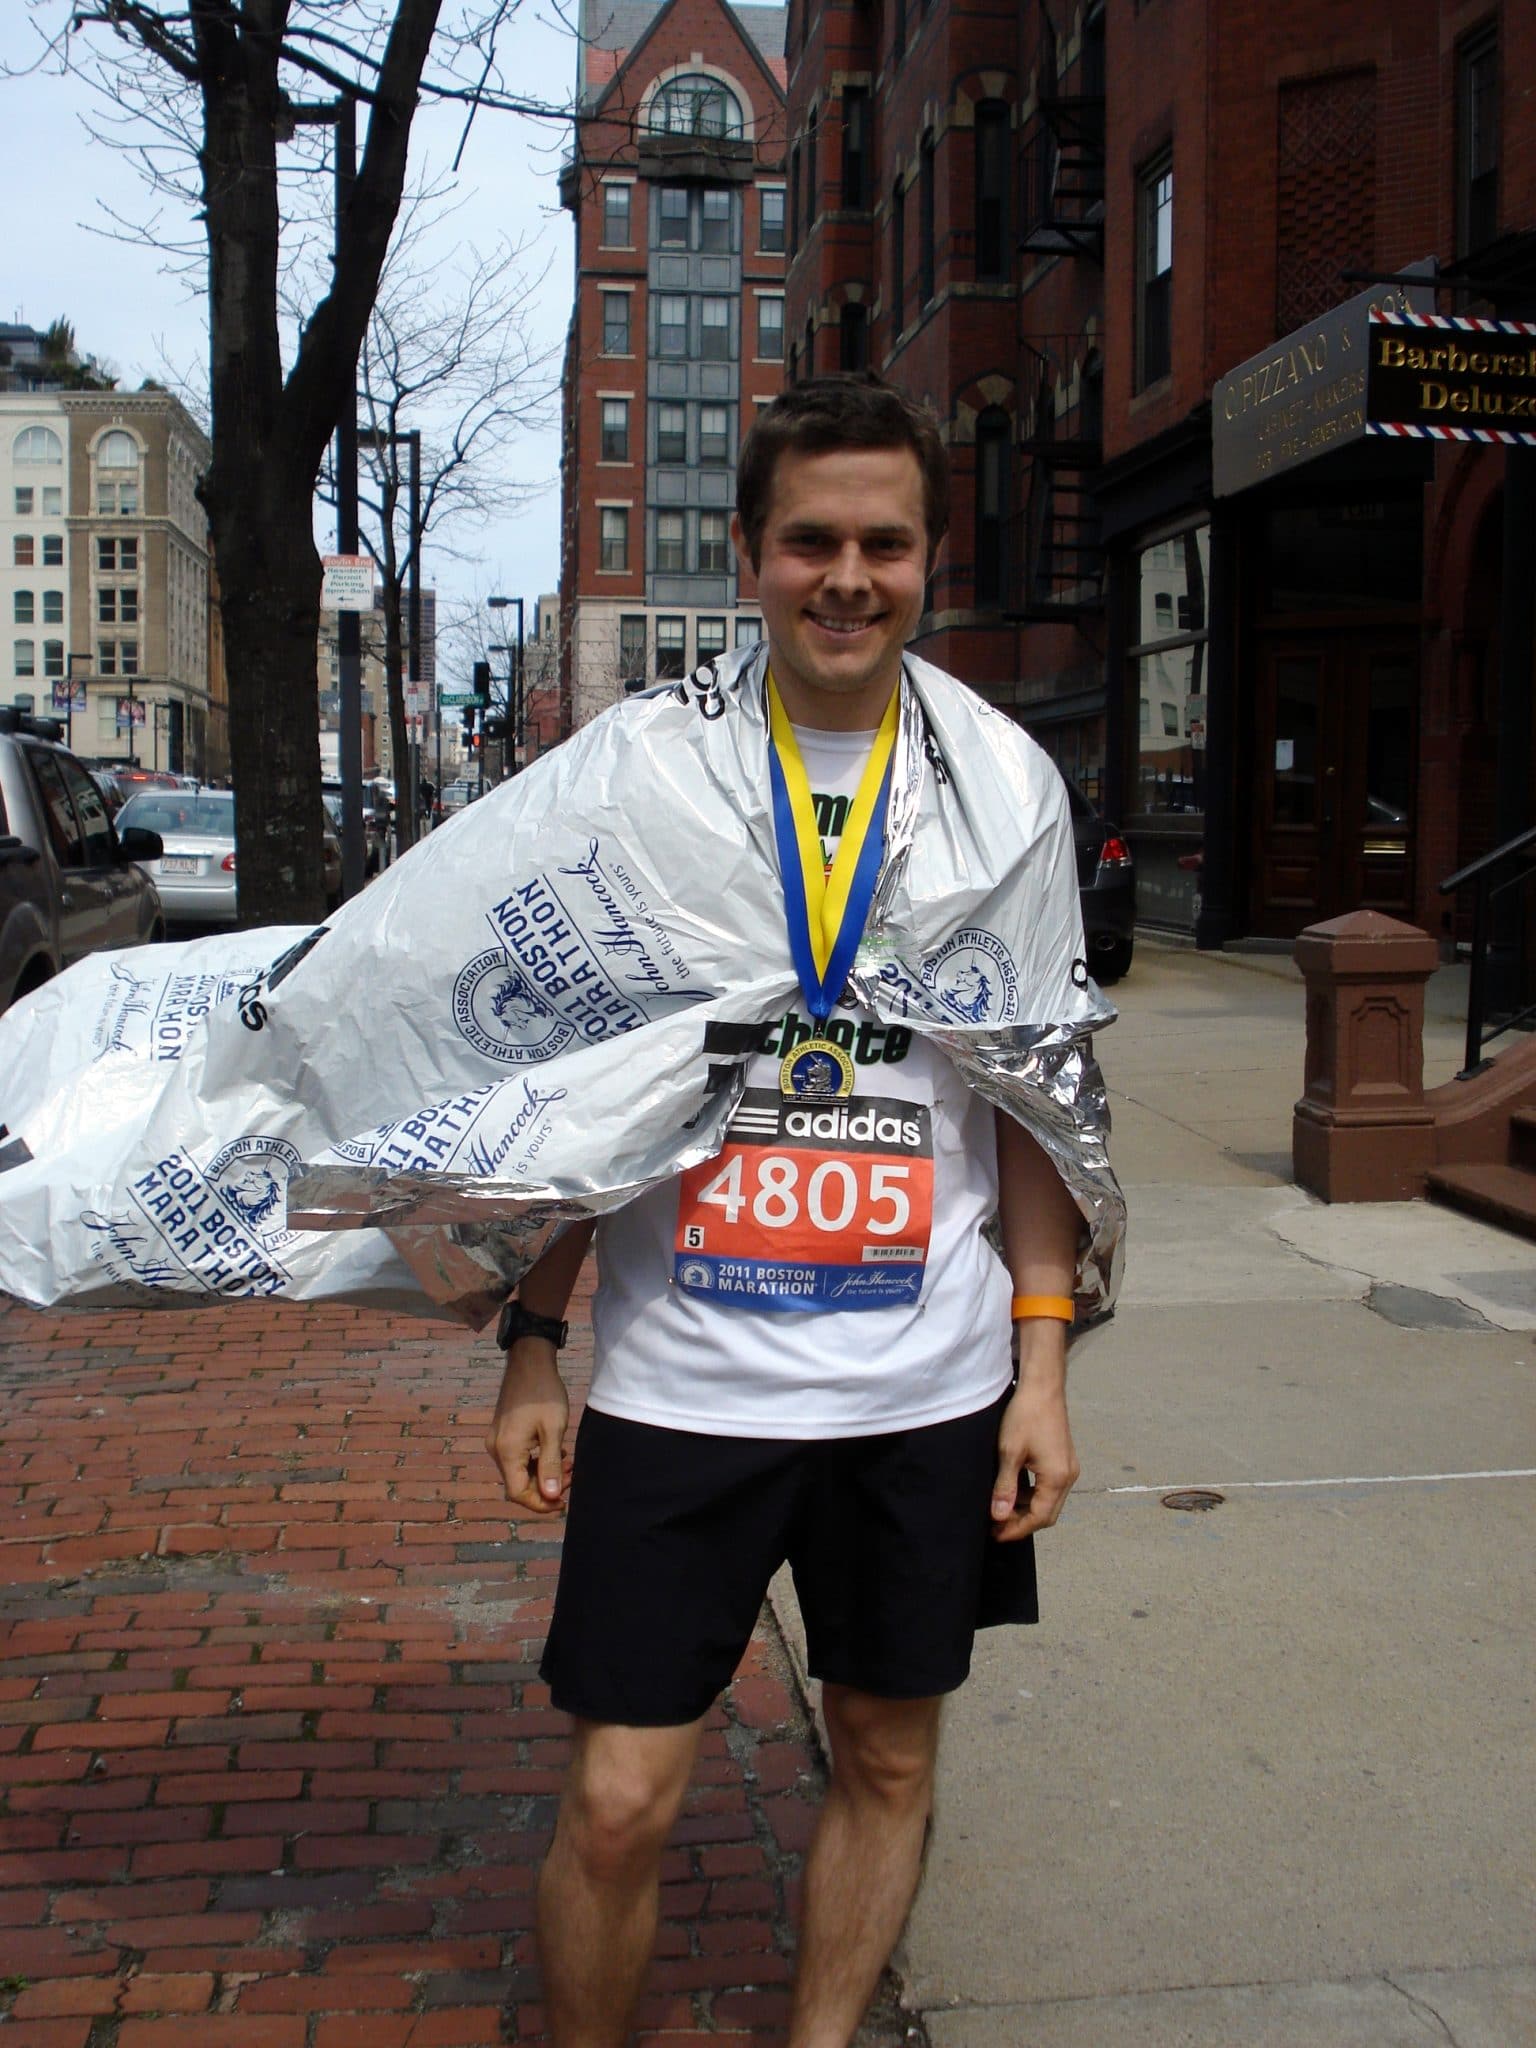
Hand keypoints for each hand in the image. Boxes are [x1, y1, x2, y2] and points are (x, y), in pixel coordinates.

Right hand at [485, 1340, 569, 1514]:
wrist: (529, 1361)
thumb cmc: (544, 1393)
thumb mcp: (553, 1430)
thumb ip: (551, 1465)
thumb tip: (552, 1496)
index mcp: (506, 1451)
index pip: (518, 1493)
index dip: (540, 1504)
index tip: (563, 1503)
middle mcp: (495, 1449)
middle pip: (517, 1484)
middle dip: (545, 1487)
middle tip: (572, 1476)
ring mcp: (496, 1440)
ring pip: (518, 1472)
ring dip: (542, 1474)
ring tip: (569, 1465)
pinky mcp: (502, 1433)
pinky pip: (517, 1458)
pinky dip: (536, 1462)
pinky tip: (556, 1454)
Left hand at [990, 1326, 1078, 1541]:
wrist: (1043, 1386)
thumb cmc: (1026, 1415)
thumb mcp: (1009, 1453)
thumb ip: (1005, 1487)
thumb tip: (999, 1516)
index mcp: (1057, 1478)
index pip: (1039, 1518)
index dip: (1017, 1529)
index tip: (996, 1535)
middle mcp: (1068, 1476)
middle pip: (1047, 1514)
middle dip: (1022, 1523)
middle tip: (996, 1528)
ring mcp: (1068, 1467)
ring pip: (1048, 1501)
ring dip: (1027, 1509)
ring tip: (1001, 1510)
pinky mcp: (1063, 1459)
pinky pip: (1049, 1486)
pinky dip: (1032, 1494)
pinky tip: (1013, 1490)